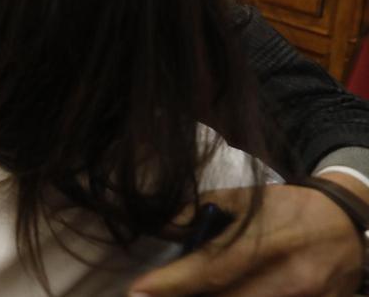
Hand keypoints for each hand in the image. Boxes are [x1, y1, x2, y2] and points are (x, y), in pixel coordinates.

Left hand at [129, 181, 361, 295]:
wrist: (347, 220)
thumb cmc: (286, 208)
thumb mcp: (241, 200)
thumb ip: (198, 212)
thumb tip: (159, 227)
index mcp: (268, 243)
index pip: (211, 270)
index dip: (172, 284)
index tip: (138, 291)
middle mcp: (289, 278)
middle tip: (157, 295)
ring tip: (190, 293)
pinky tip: (225, 295)